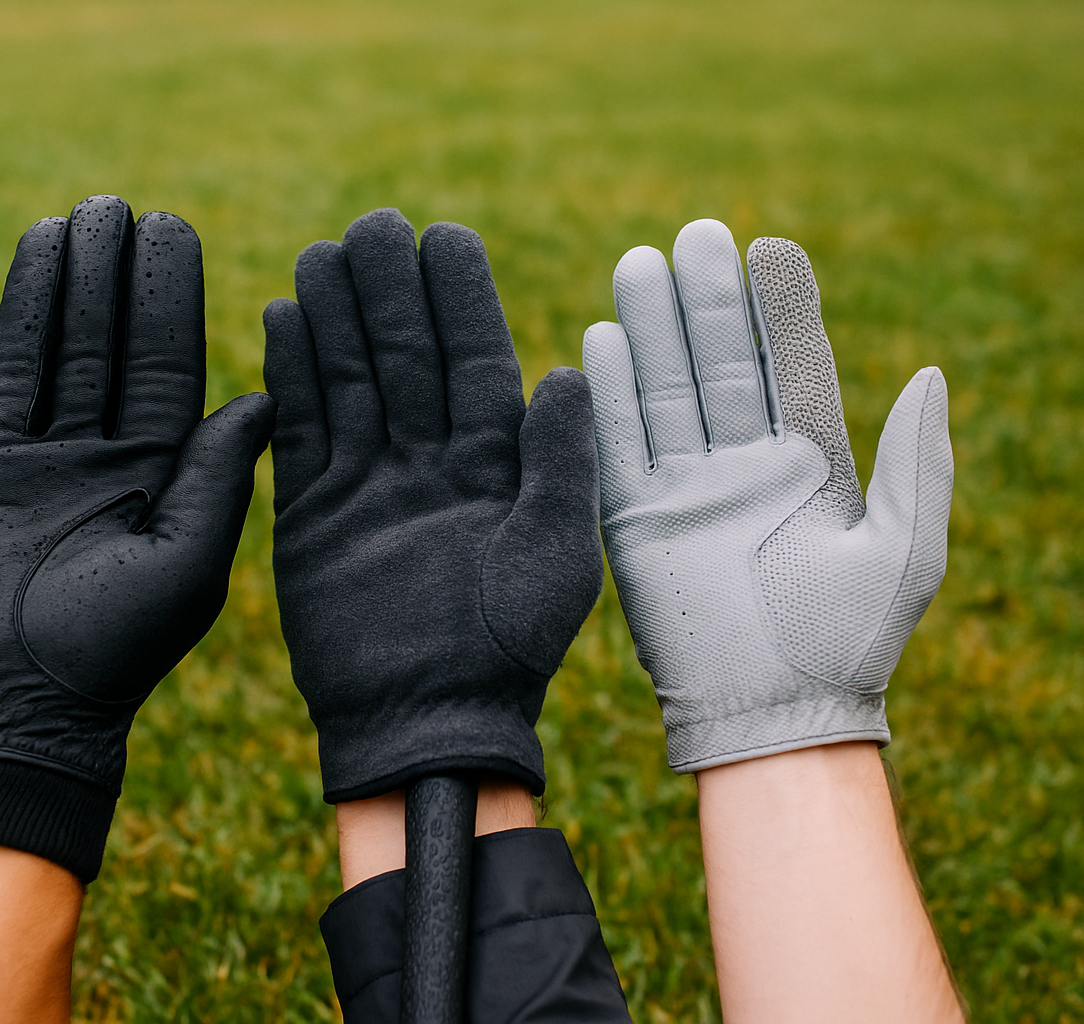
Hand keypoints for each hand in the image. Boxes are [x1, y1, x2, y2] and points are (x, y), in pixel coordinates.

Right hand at [0, 196, 274, 882]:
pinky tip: (23, 267)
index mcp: (169, 474)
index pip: (173, 367)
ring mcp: (52, 458)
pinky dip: (15, 325)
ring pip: (63, 351)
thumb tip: (261, 398)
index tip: (174, 229)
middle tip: (121, 205)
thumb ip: (215, 478)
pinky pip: (6, 382)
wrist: (24, 707)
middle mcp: (114, 456)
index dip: (171, 298)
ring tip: (75, 215)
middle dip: (119, 277)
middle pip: (117, 345)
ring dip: (70, 285)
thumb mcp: (186, 564)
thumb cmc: (117, 650)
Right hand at [262, 209, 603, 803]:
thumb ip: (558, 463)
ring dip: (335, 319)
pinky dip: (290, 377)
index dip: (459, 301)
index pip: (476, 363)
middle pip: (406, 360)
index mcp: (496, 467)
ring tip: (321, 256)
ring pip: (349, 384)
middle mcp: (430, 465)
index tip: (443, 237)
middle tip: (372, 227)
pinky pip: (299, 434)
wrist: (425, 728)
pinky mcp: (313, 515)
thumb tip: (565, 372)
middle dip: (390, 293)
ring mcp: (368, 487)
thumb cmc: (507, 652)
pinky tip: (280, 319)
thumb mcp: (554, 556)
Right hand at [582, 219, 952, 771]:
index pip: (788, 369)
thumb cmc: (850, 642)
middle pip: (718, 367)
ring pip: (664, 394)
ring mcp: (686, 492)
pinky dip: (607, 397)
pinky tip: (600, 340)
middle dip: (705, 304)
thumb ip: (914, 462)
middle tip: (693, 237)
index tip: (767, 247)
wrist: (776, 715)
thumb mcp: (904, 549)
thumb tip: (927, 373)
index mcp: (808, 469)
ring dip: (649, 332)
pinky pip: (617, 449)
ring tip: (639, 264)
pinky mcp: (636, 522)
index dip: (777, 310)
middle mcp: (742, 469)